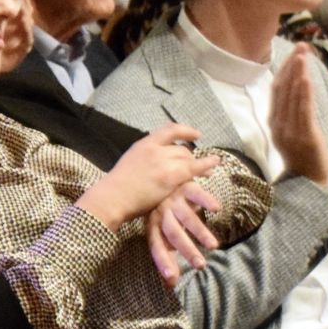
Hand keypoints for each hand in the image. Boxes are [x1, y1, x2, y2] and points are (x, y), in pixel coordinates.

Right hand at [76, 123, 217, 228]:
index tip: (195, 135)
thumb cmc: (116, 187)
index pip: (168, 130)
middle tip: (199, 165)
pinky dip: (207, 165)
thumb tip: (156, 162)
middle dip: (191, 157)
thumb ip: (144, 158)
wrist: (112, 198)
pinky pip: (194, 168)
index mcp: (143, 144)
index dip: (185, 131)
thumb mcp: (130, 163)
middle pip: (181, 149)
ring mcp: (164, 162)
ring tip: (208, 171)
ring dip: (199, 164)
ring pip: (187, 158)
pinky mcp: (171, 176)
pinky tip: (214, 165)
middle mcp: (155, 149)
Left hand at [146, 180, 222, 284]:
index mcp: (153, 225)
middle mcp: (162, 213)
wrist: (163, 177)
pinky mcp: (186, 186)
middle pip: (173, 234)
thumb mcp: (162, 232)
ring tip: (213, 246)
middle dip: (187, 250)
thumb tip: (170, 286)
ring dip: (200, 232)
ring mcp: (174, 200)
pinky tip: (217, 209)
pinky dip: (206, 200)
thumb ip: (167, 257)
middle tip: (201, 265)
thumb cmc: (164, 212)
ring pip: (187, 218)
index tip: (171, 279)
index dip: (163, 261)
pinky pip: (196, 193)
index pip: (156, 246)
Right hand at [270, 44, 327, 186]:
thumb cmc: (304, 159)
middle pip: (282, 89)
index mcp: (274, 123)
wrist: (309, 184)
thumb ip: (291, 114)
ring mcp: (290, 130)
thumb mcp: (293, 134)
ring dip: (298, 73)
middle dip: (292, 66)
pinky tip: (306, 78)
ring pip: (291, 97)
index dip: (284, 70)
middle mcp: (278, 124)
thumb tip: (296, 92)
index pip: (277, 90)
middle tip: (301, 46)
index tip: (293, 53)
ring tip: (304, 55)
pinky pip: (302, 111)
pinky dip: (303, 93)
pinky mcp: (304, 136)